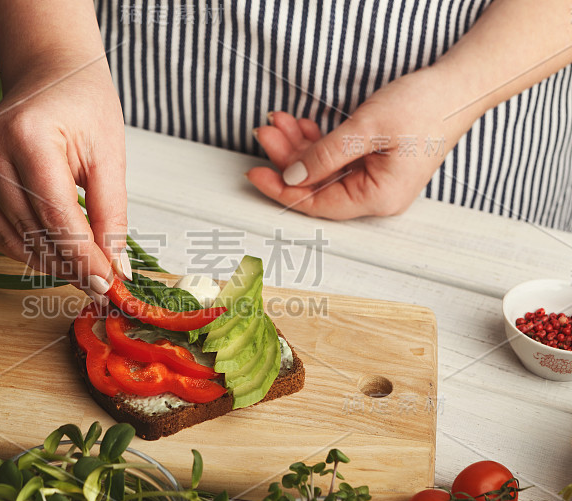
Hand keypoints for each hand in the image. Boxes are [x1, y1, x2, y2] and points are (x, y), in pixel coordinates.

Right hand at [0, 59, 128, 300]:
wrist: (50, 74)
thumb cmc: (83, 104)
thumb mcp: (110, 156)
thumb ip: (112, 214)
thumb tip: (116, 269)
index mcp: (29, 137)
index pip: (57, 216)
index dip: (83, 257)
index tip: (106, 283)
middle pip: (31, 230)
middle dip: (69, 265)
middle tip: (98, 285)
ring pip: (9, 237)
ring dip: (46, 263)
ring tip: (79, 273)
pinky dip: (23, 249)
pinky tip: (51, 256)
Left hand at [248, 67, 474, 218]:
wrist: (459, 86)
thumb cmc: (424, 106)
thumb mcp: (364, 129)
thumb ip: (324, 156)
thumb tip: (290, 176)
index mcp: (378, 197)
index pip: (316, 203)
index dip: (281, 189)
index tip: (254, 173)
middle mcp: (377, 196)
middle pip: (316, 186)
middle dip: (287, 158)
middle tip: (264, 131)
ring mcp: (376, 181)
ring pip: (323, 170)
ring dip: (299, 146)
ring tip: (278, 121)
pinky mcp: (375, 164)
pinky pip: (336, 160)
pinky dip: (317, 143)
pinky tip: (300, 125)